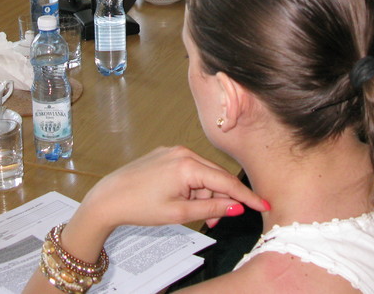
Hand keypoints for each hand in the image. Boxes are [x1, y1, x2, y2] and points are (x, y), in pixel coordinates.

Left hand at [76, 146, 269, 233]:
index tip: (263, 204)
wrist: (110, 197)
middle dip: (220, 199)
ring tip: (190, 212)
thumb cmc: (140, 206)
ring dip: (204, 194)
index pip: (226, 181)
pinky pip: (189, 169)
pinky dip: (193, 186)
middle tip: (216, 223)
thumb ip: (211, 209)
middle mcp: (183, 152)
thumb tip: (235, 207)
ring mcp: (174, 151)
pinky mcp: (166, 154)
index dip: (246, 196)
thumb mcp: (179, 213)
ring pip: (203, 174)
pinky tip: (183, 199)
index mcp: (188, 165)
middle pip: (216, 177)